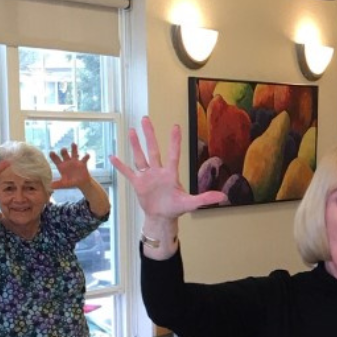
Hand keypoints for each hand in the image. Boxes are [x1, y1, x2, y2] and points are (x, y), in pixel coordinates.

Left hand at [50, 143, 92, 189]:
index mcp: (61, 166)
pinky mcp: (82, 163)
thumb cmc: (71, 182)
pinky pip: (84, 159)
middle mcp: (67, 162)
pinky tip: (87, 155)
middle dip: (64, 151)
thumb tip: (50, 186)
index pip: (56, 159)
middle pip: (64, 154)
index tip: (51, 152)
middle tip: (63, 149)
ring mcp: (75, 161)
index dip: (53, 156)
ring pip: (74, 153)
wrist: (82, 183)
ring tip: (73, 144)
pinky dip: (86, 156)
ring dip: (74, 149)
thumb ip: (57, 184)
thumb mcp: (64, 184)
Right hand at [110, 117, 226, 221]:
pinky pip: (128, 172)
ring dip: (135, 145)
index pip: (173, 154)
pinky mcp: (138, 184)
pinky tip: (113, 156)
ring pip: (140, 157)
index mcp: (171, 174)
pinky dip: (120, 166)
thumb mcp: (191, 204)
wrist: (162, 217)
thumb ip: (205, 198)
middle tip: (145, 119)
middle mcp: (158, 171)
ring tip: (132, 130)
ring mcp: (147, 176)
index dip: (174, 141)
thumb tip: (224, 196)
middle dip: (149, 135)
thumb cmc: (176, 209)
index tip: (176, 126)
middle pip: (153, 150)